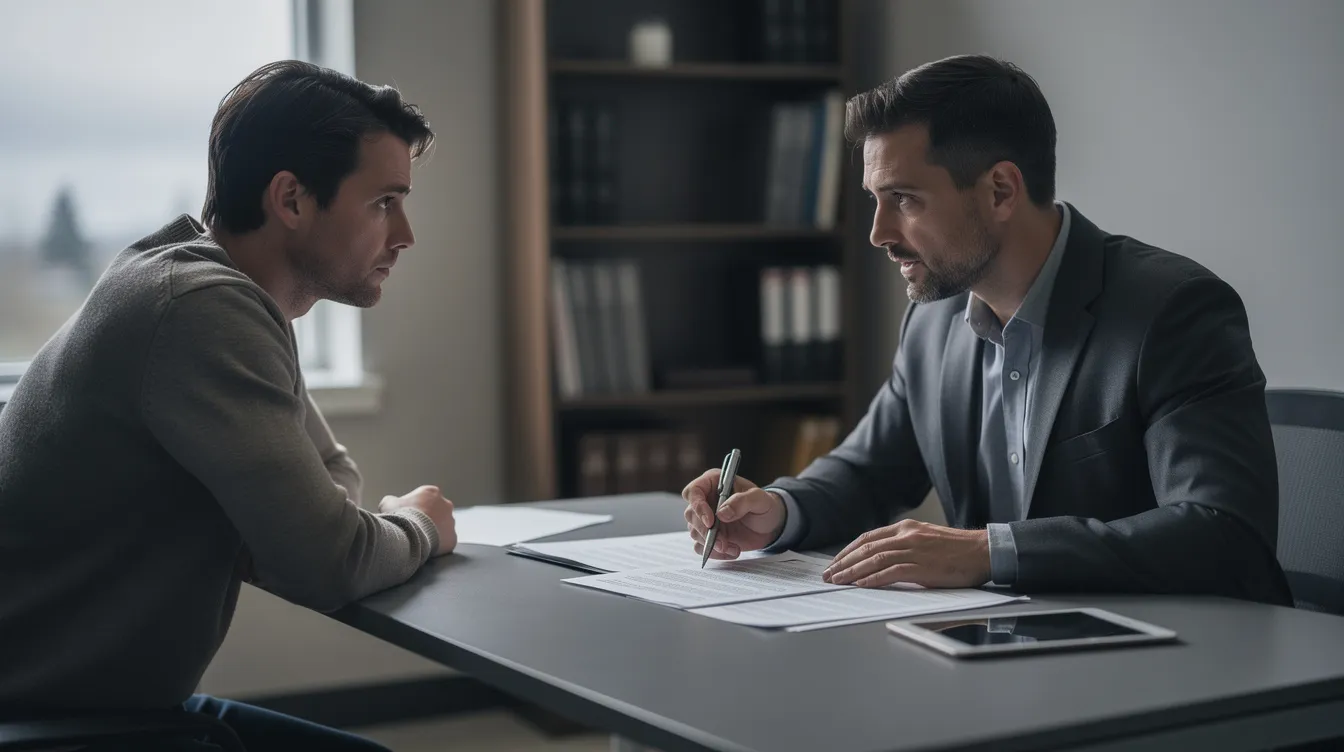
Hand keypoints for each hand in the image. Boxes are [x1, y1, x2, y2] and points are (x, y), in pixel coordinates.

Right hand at [380, 485, 456, 555]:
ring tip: (419, 538)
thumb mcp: (387, 503)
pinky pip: (445, 541)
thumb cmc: (400, 516)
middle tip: (414, 528)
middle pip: (436, 512)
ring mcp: (451, 522)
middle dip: (426, 519)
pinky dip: (437, 545)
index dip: (414, 508)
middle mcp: (446, 505)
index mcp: (431, 492)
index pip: (424, 499)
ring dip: (433, 531)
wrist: (410, 534)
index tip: (407, 516)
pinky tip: (426, 547)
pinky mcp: (452, 538)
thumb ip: (391, 501)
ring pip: (442, 527)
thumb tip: (390, 503)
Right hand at [682, 469, 785, 559]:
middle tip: (722, 542)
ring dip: (712, 544)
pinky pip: (701, 547)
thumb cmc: (765, 505)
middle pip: (691, 515)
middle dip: (705, 531)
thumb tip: (722, 513)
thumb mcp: (760, 499)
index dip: (697, 506)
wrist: (770, 525)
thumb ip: (742, 501)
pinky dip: (715, 553)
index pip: (693, 491)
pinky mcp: (709, 536)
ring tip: (733, 547)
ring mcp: (706, 519)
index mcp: (714, 483)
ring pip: (695, 533)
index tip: (710, 521)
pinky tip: (732, 551)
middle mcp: (706, 500)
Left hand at [822, 519, 989, 587]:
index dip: (848, 550)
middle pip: (866, 548)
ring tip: (838, 581)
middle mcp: (907, 536)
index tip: (835, 562)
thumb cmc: (957, 550)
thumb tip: (882, 560)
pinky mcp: (923, 566)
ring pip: (874, 559)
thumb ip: (904, 546)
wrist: (984, 552)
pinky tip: (861, 585)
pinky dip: (873, 579)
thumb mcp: (926, 540)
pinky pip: (892, 572)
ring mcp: (914, 550)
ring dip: (852, 571)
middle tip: (828, 575)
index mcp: (906, 528)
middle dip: (843, 562)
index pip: (868, 538)